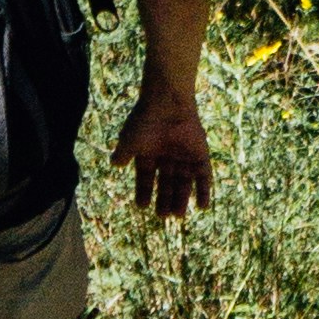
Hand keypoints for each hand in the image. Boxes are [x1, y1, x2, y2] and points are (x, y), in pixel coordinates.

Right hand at [112, 87, 212, 220]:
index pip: (146, 179)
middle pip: (166, 184)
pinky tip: (202, 206)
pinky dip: (203, 190)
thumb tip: (114, 164)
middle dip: (164, 200)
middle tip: (163, 216)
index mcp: (149, 155)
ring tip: (178, 215)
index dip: (144, 192)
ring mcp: (184, 157)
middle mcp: (166, 158)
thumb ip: (123, 153)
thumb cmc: (145, 119)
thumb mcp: (130, 140)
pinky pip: (203, 175)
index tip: (142, 206)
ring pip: (184, 183)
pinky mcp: (200, 154)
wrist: (168, 102)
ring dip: (181, 199)